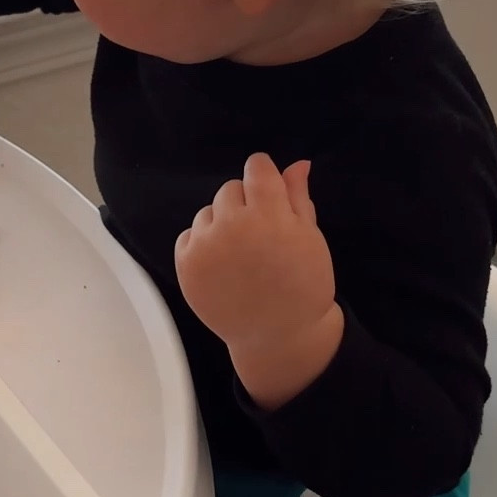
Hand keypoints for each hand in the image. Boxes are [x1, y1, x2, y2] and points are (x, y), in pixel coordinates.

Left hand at [174, 152, 343, 408]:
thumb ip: (298, 197)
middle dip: (244, 204)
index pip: (256, 166)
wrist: (278, 334)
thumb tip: (297, 163)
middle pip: (230, 188)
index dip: (265, 178)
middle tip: (259, 235)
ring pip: (208, 212)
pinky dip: (202, 245)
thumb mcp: (310, 237)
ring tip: (240, 254)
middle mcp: (232, 224)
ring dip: (221, 224)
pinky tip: (222, 266)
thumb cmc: (303, 284)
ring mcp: (205, 245)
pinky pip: (189, 235)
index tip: (270, 196)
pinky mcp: (186, 264)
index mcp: (269, 214)